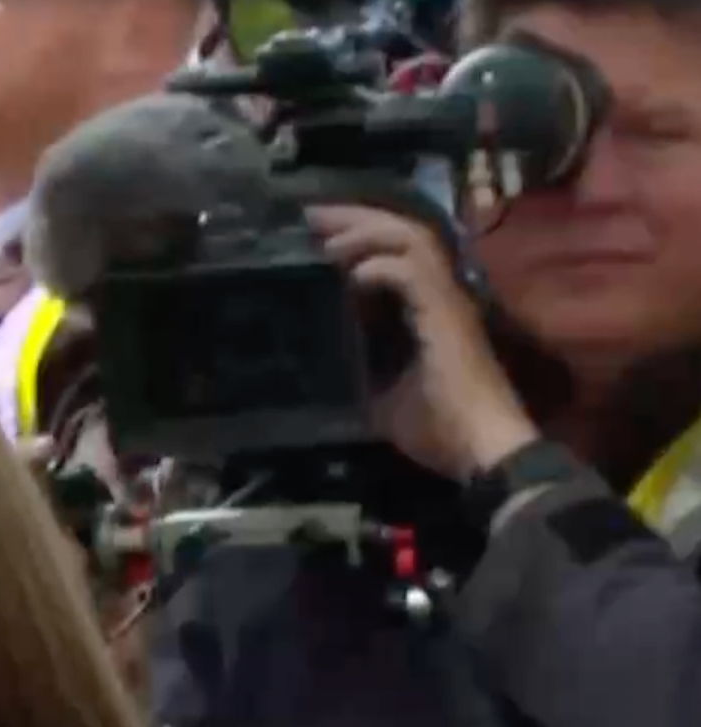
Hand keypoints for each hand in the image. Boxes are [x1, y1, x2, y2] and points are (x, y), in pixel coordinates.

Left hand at [308, 204, 540, 479]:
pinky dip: (380, 268)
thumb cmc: (437, 427)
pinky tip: (352, 277)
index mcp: (429, 307)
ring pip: (411, 241)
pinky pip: (412, 274)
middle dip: (356, 218)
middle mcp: (442, 293)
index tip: (318, 232)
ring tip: (327, 241)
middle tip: (313, 214)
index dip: (359, 234)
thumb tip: (332, 345)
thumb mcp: (381, 391)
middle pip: (403, 232)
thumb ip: (363, 360)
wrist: (477, 449)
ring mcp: (448, 300)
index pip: (396, 251)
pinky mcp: (448, 315)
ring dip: (365, 234)